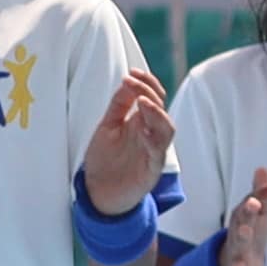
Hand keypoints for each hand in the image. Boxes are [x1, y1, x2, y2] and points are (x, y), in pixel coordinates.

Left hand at [79, 68, 168, 216]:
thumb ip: (118, 106)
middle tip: (133, 83)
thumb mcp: (107, 127)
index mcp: (140, 122)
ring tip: (143, 102)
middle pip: (161, 109)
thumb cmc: (105, 159)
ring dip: (157, 113)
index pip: (152, 97)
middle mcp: (150, 134)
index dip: (146, 83)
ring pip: (167, 129)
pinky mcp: (151, 170)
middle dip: (149, 92)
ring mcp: (153, 151)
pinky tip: (144, 131)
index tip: (131, 72)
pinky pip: (159, 154)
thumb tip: (127, 82)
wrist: (99, 193)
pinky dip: (154, 141)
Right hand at [213, 166, 266, 265]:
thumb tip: (262, 168)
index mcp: (246, 212)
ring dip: (242, 234)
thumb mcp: (258, 210)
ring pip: (239, 238)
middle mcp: (239, 225)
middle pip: (243, 216)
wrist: (238, 259)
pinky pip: (236, 265)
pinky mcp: (238, 261)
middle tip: (253, 202)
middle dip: (248, 209)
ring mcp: (237, 243)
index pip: (255, 198)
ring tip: (245, 230)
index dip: (264, 192)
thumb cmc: (250, 229)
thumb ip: (260, 191)